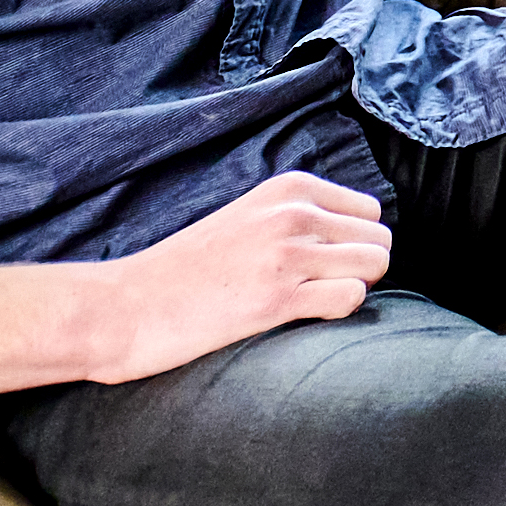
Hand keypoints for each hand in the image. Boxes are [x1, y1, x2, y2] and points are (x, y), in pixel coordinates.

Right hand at [83, 172, 387, 380]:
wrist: (126, 306)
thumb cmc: (185, 270)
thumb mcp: (247, 219)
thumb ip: (297, 218)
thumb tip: (354, 238)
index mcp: (288, 188)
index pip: (370, 211)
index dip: (354, 244)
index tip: (323, 266)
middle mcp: (293, 213)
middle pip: (380, 238)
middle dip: (361, 269)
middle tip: (320, 290)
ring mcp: (287, 254)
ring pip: (375, 264)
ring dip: (354, 289)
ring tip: (311, 303)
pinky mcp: (276, 298)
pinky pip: (351, 298)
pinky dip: (339, 312)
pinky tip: (302, 317)